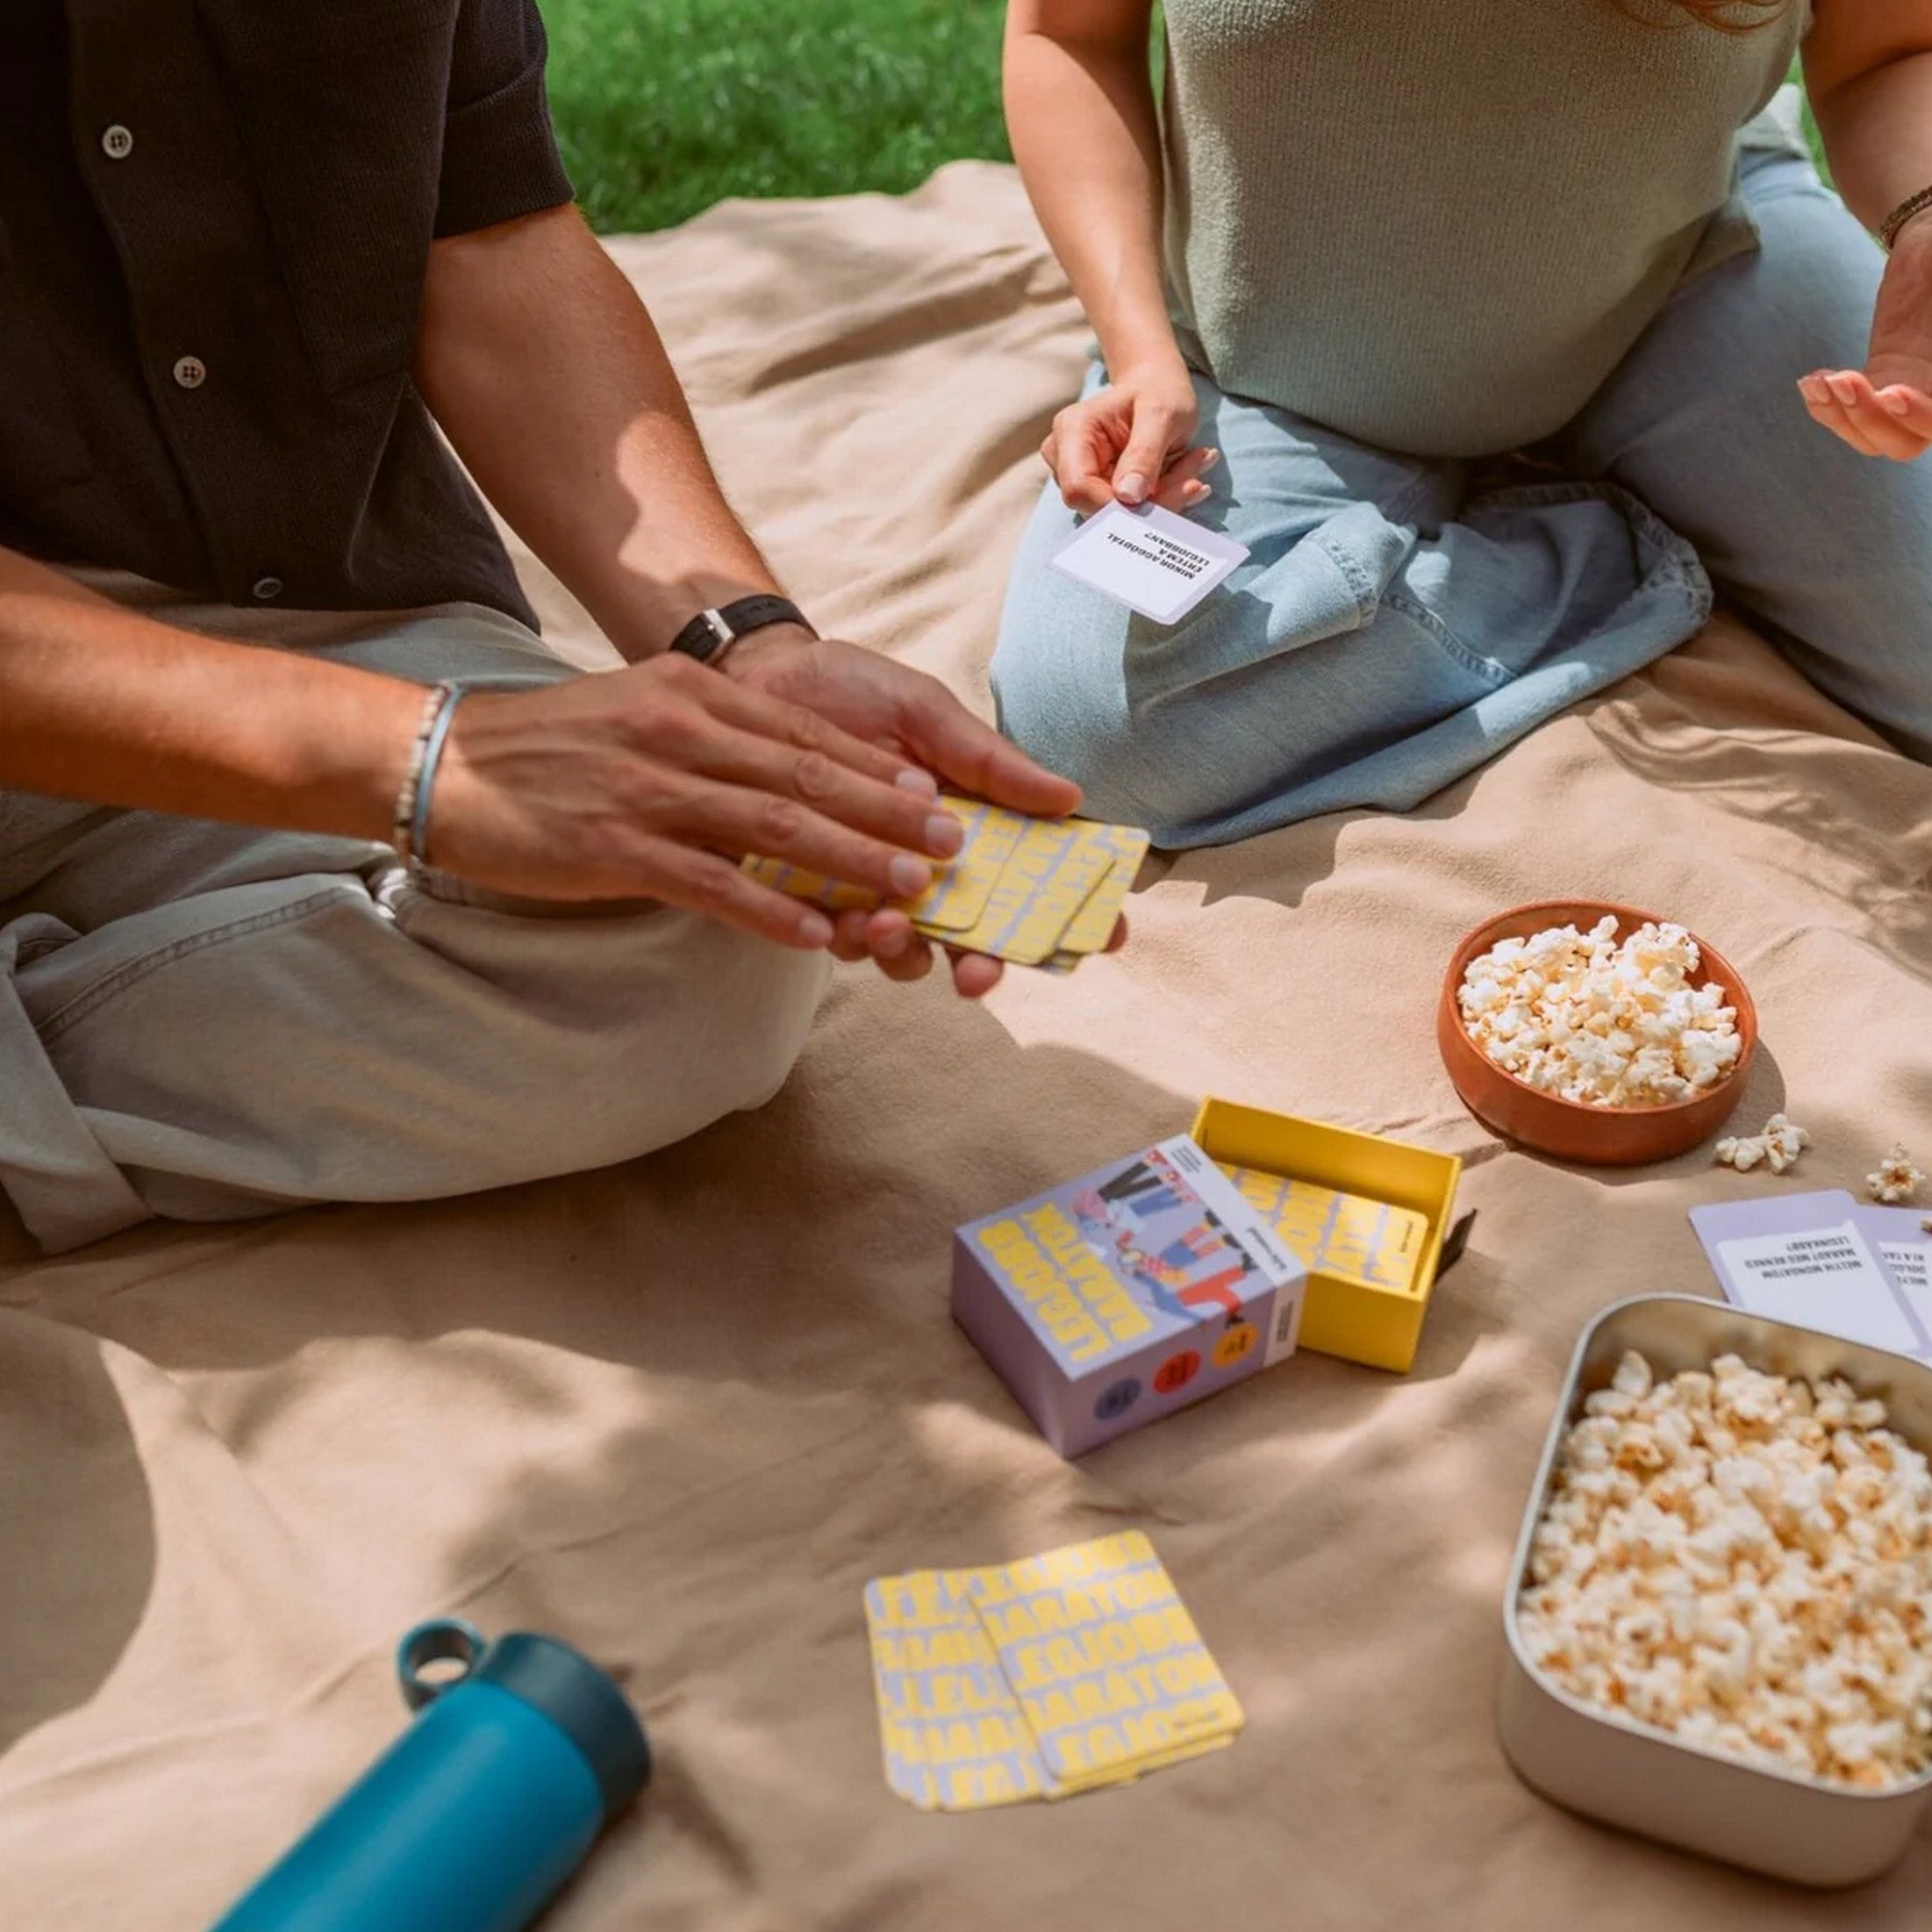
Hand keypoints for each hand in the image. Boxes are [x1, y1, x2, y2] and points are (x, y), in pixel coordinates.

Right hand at [426, 650, 967, 947]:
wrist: (448, 761)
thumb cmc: (553, 745)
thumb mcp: (641, 710)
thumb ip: (712, 732)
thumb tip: (786, 767)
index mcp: (693, 698)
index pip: (805, 734)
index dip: (877, 768)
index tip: (934, 794)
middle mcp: (682, 735)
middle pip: (807, 777)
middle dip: (887, 813)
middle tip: (949, 844)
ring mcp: (650, 792)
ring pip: (774, 830)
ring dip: (849, 862)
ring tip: (909, 891)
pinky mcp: (616, 849)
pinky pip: (712, 885)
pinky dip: (770, 913)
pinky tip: (817, 938)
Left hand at [724, 628, 1121, 996]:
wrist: (757, 677)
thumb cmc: (851, 691)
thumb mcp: (926, 713)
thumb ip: (987, 762)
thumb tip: (1069, 798)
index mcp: (971, 826)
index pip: (1034, 881)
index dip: (1075, 913)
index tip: (1107, 934)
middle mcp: (927, 868)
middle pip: (975, 939)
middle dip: (983, 965)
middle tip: (976, 971)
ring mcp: (871, 887)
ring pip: (905, 951)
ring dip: (904, 952)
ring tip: (888, 922)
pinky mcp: (811, 895)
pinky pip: (835, 938)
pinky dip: (844, 938)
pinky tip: (840, 917)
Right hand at [1042, 357, 1217, 514]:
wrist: (1158, 386)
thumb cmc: (1158, 390)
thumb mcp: (1161, 413)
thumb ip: (1144, 453)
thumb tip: (1128, 497)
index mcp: (1072, 431)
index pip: (1079, 489)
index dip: (1116, 505)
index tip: (1160, 494)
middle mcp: (1066, 458)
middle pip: (1099, 507)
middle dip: (1151, 502)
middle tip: (1194, 480)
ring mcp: (1082, 477)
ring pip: (1119, 514)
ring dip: (1165, 499)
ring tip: (1196, 466)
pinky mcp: (1101, 491)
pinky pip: (1132, 512)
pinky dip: (1165, 498)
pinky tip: (1188, 475)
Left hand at [1800, 214, 1931, 460]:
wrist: (1928, 253)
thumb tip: (1911, 358)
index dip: (1921, 417)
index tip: (1891, 393)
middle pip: (1905, 443)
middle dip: (1869, 419)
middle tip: (1845, 381)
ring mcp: (1907, 400)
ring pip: (1872, 439)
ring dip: (1840, 416)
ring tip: (1822, 379)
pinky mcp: (1877, 391)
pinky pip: (1849, 418)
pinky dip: (1825, 407)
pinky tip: (1814, 379)